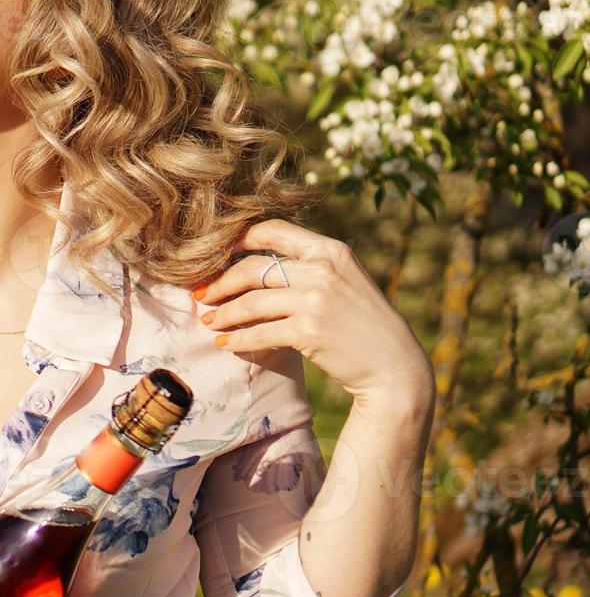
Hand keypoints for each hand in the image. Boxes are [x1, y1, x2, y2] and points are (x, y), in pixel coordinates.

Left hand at [193, 218, 433, 414]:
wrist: (393, 366)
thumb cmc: (364, 325)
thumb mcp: (345, 282)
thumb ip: (309, 269)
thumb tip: (256, 268)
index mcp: (330, 251)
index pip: (273, 231)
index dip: (239, 240)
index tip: (216, 254)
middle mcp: (322, 270)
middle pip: (252, 268)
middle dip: (220, 282)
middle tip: (202, 295)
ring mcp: (315, 300)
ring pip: (250, 303)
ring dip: (223, 314)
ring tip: (208, 322)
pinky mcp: (308, 331)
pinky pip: (259, 333)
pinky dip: (238, 340)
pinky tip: (225, 344)